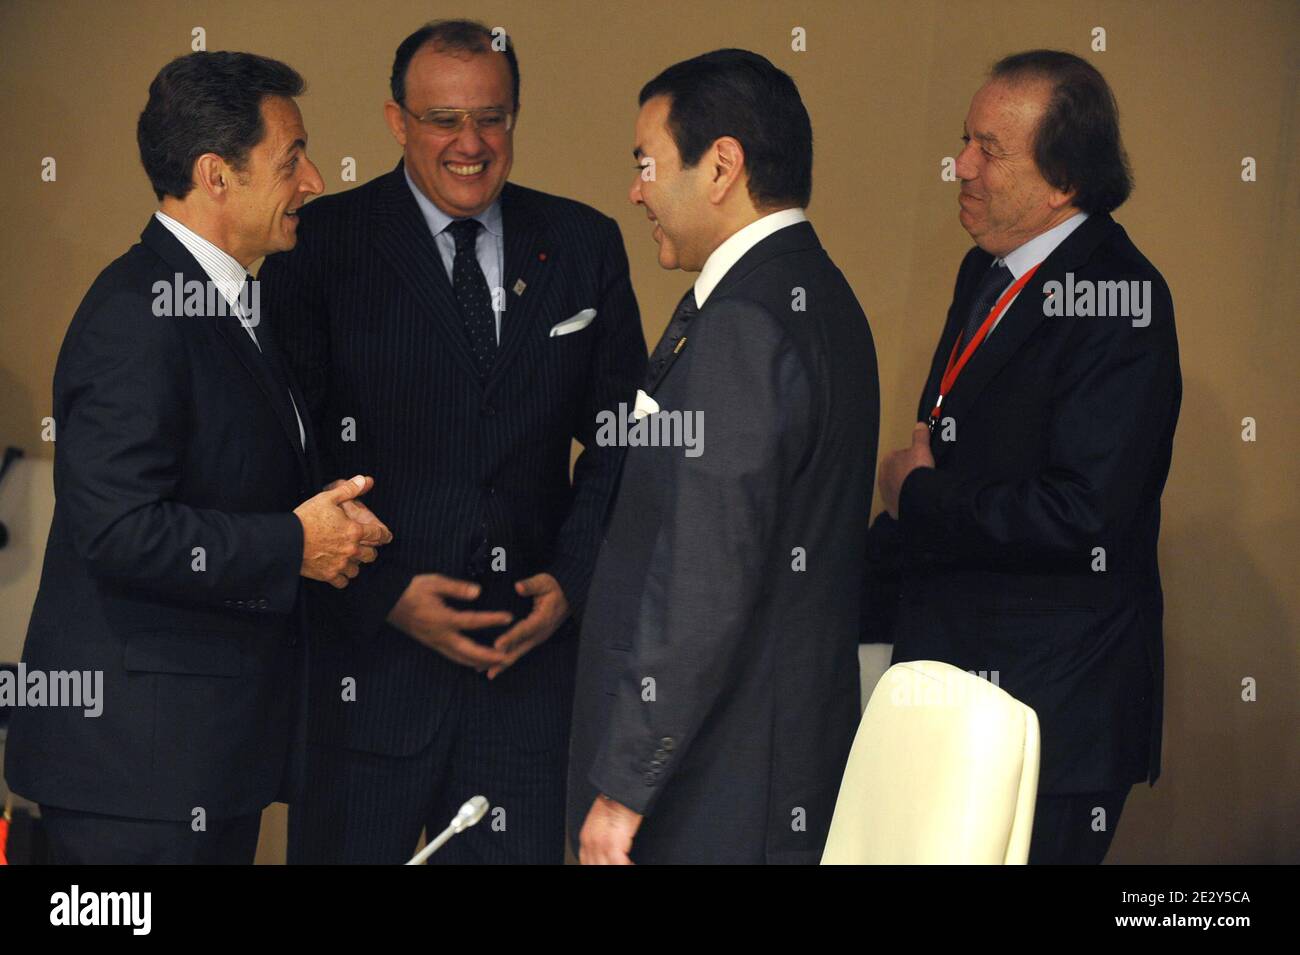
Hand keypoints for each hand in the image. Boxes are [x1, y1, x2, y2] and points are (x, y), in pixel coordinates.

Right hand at [294, 475, 384, 588]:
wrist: (286, 540)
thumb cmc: (306, 517)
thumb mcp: (327, 498)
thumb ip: (349, 489)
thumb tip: (366, 480)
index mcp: (354, 531)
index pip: (379, 535)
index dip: (384, 535)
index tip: (385, 536)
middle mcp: (351, 550)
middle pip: (371, 555)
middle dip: (370, 550)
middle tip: (366, 547)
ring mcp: (340, 564)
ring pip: (358, 569)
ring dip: (355, 564)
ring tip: (349, 558)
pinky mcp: (328, 575)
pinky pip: (343, 582)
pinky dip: (342, 577)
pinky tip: (338, 570)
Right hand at [386, 574, 513, 670]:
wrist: (387, 602)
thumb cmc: (412, 589)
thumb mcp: (434, 582)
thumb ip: (456, 588)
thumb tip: (478, 592)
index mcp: (442, 618)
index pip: (472, 621)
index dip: (492, 620)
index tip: (509, 617)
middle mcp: (440, 635)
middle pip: (469, 651)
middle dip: (489, 656)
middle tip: (508, 657)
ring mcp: (435, 643)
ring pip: (461, 659)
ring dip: (480, 662)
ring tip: (498, 663)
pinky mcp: (432, 645)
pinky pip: (453, 657)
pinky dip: (467, 661)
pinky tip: (477, 662)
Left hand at [485, 573, 570, 679]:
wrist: (568, 597)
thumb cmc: (554, 588)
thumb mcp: (544, 582)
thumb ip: (531, 585)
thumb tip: (518, 586)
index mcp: (543, 619)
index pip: (524, 630)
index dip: (510, 638)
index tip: (497, 645)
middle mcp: (540, 633)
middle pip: (519, 648)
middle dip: (501, 659)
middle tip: (484, 668)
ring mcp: (537, 638)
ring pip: (518, 654)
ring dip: (502, 664)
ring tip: (485, 672)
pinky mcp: (534, 640)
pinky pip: (519, 652)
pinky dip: (506, 660)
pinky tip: (494, 667)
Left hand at [578, 795, 641, 864]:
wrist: (621, 792)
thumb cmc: (615, 802)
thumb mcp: (601, 822)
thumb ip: (601, 837)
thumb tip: (609, 848)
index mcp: (586, 839)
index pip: (587, 862)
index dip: (598, 866)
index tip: (608, 864)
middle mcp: (590, 844)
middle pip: (595, 866)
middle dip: (607, 867)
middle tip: (619, 864)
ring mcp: (600, 845)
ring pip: (606, 867)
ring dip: (617, 867)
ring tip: (629, 865)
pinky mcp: (613, 844)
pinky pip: (619, 865)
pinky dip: (627, 866)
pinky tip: (633, 864)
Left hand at [878, 423, 934, 518]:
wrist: (917, 495)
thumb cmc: (917, 470)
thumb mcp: (921, 449)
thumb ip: (920, 436)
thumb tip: (920, 425)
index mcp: (887, 460)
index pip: (899, 457)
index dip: (911, 460)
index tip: (919, 464)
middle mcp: (882, 476)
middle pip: (896, 473)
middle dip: (906, 475)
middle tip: (920, 477)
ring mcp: (885, 493)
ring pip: (896, 488)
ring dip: (905, 488)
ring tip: (918, 490)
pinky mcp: (890, 506)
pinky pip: (898, 502)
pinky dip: (904, 501)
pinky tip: (914, 500)